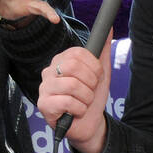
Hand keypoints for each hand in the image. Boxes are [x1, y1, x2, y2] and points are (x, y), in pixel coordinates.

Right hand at [38, 29, 112, 152]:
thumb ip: (102, 51)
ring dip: (86, 98)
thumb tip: (108, 28)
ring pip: (71, 85)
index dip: (93, 67)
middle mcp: (49, 72)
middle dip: (90, 82)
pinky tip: (76, 112)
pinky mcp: (44, 105)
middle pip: (72, 66)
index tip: (96, 78)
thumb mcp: (101, 74)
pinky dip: (79, 109)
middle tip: (90, 92)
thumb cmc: (91, 98)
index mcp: (61, 61)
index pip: (78, 53)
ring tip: (83, 103)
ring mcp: (44, 88)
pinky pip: (66, 102)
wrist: (89, 124)